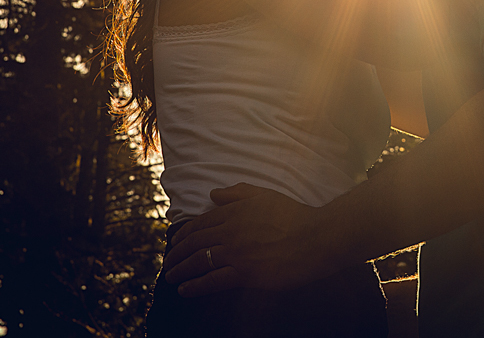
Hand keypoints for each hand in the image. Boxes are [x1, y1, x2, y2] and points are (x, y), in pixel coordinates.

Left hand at [162, 184, 323, 296]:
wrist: (316, 237)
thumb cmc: (294, 215)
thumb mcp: (265, 195)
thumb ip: (237, 193)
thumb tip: (213, 193)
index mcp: (234, 212)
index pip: (200, 223)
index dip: (183, 234)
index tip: (175, 242)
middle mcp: (230, 231)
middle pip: (194, 243)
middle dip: (176, 253)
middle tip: (168, 262)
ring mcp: (236, 253)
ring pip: (198, 261)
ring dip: (180, 270)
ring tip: (170, 276)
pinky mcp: (245, 273)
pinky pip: (212, 281)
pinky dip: (195, 286)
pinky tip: (184, 290)